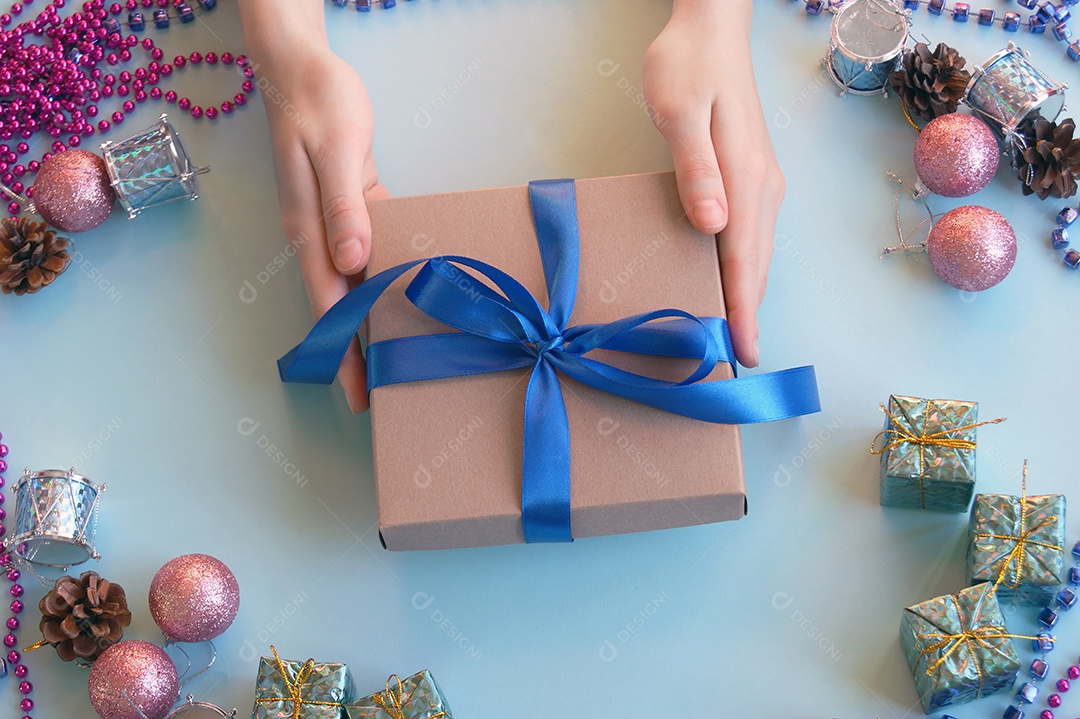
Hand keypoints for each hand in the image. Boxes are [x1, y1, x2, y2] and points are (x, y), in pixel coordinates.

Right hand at [244, 26, 387, 411]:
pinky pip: (372, 248)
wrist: (302, 66)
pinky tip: (414, 288)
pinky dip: (390, 271)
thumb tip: (352, 261)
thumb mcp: (333, 151)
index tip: (357, 393)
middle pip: (341, 304)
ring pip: (356, 282)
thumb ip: (343, 208)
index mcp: (308, 231)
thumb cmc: (317, 103)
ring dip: (374, 317)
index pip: (328, 305)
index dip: (343, 351)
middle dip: (358, 350)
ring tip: (402, 352)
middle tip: (385, 392)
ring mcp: (334, 222)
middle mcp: (318, 235)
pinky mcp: (353, 205)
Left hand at [642, 0, 783, 367]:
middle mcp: (761, 186)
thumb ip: (695, 170)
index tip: (745, 354)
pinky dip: (745, 268)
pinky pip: (752, 235)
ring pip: (757, 253)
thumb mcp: (679, 113)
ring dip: (748, 294)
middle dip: (749, 315)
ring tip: (737, 337)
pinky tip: (731, 283)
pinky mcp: (753, 176)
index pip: (743, 258)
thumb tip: (714, 225)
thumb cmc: (686, 67)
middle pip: (756, 265)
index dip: (743, 309)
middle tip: (740, 363)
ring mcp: (762, 181)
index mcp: (744, 177)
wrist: (710, 30)